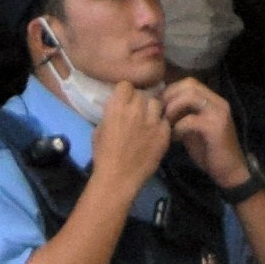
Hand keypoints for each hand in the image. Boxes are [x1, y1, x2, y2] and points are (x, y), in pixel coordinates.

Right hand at [90, 80, 173, 200]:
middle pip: (142, 94)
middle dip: (138, 101)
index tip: (124, 100)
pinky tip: (155, 134)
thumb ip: (110, 114)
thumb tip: (117, 108)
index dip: (125, 92)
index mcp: (117, 107)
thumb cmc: (103, 155)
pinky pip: (165, 121)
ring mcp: (153, 121)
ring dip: (151, 110)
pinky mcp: (164, 134)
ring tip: (148, 121)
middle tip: (136, 112)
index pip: (126, 85)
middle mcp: (137, 110)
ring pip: (157, 104)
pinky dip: (160, 125)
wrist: (118, 178)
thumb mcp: (99, 129)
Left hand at [163, 75, 251, 193]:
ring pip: (190, 96)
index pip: (189, 82)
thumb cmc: (210, 152)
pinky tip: (175, 138)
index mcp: (213, 101)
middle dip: (170, 96)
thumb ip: (183, 116)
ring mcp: (218, 113)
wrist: (230, 172)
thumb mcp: (194, 130)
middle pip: (189, 85)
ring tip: (167, 123)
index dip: (171, 91)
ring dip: (173, 108)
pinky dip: (178, 127)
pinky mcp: (215, 127)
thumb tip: (162, 108)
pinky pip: (190, 119)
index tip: (159, 106)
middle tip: (160, 114)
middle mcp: (218, 102)